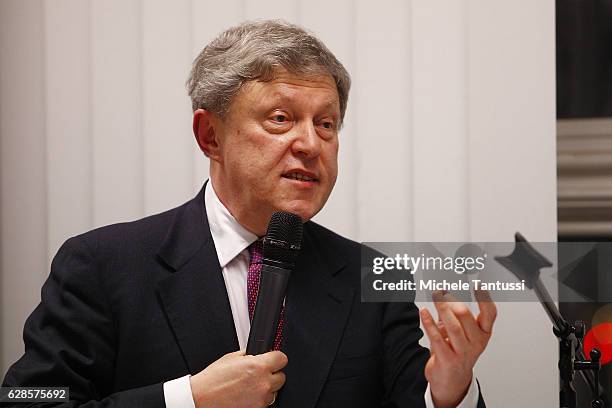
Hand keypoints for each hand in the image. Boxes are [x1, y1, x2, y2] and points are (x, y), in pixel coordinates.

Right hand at [190, 349, 287, 407]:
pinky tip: (246, 396)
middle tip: (258, 375)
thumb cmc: (213, 380)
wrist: (202, 398)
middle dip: (271, 374)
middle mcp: (263, 383)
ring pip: (274, 391)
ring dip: (265, 388)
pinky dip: (258, 400)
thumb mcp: (232, 357)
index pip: (282, 358)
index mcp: (259, 366)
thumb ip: (250, 355)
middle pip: (281, 376)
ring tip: (248, 387)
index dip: (276, 358)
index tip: (272, 360)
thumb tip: (259, 353)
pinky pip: (265, 403)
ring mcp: (261, 399)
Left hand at [420, 289, 496, 407]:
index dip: (485, 298)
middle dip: (452, 301)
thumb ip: (452, 312)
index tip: (478, 284)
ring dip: (441, 308)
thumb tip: (443, 291)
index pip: (490, 314)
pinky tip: (424, 313)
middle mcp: (476, 343)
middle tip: (441, 293)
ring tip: (435, 297)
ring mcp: (462, 352)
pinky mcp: (447, 359)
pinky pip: (437, 338)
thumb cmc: (456, 352)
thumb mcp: (459, 332)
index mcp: (483, 333)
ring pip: (453, 326)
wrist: (451, 381)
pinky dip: (429, 323)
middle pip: (466, 316)